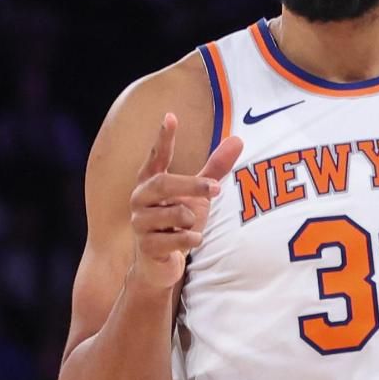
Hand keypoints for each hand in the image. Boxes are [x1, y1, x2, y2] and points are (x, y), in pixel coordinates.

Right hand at [129, 112, 243, 289]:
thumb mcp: (198, 196)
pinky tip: (189, 240)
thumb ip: (214, 170)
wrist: (159, 263)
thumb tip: (239, 140)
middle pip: (163, 184)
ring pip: (175, 215)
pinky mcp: (146, 246)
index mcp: (150, 181)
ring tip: (190, 225)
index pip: (157, 156)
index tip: (171, 116)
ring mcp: (140, 223)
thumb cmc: (177, 222)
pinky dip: (190, 239)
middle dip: (192, 186)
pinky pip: (176, 239)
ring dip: (191, 219)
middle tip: (215, 189)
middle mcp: (140, 198)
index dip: (163, 138)